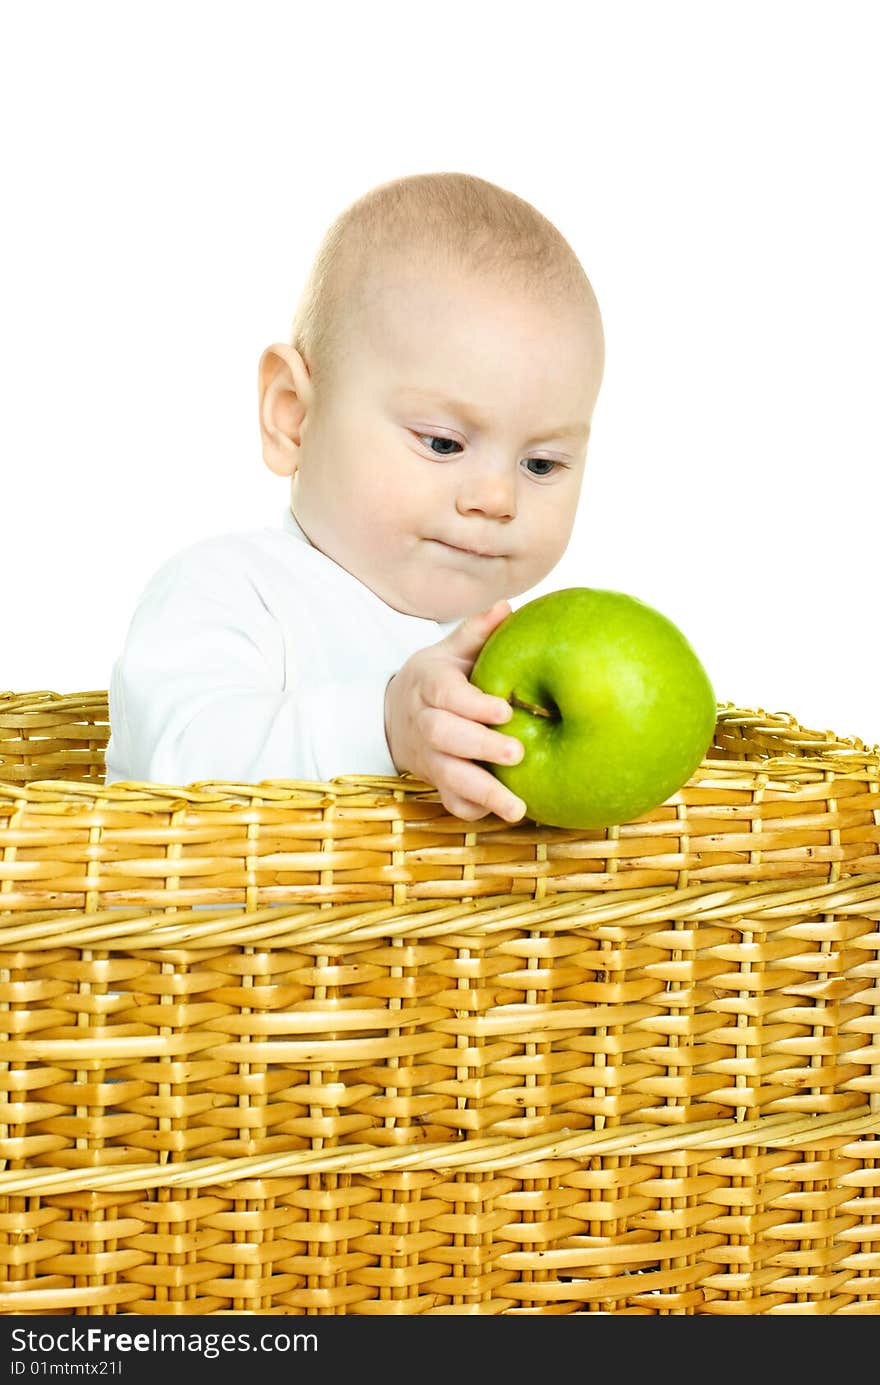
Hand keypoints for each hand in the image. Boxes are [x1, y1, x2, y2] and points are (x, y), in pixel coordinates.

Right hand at [384, 599, 527, 822]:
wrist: (395, 714)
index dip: (472, 704)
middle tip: (517, 753)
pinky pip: (448, 800)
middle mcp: (424, 721)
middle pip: (444, 735)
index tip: (504, 710)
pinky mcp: (433, 780)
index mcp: (429, 684)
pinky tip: (500, 813)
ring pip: (447, 774)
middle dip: (480, 746)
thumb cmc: (437, 680)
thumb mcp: (450, 652)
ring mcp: (427, 755)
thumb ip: (477, 633)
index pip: (446, 693)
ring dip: (482, 791)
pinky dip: (472, 808)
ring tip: (517, 808)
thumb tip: (506, 607)